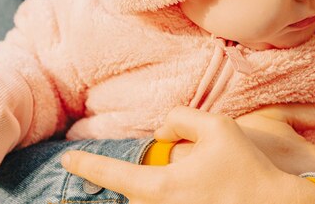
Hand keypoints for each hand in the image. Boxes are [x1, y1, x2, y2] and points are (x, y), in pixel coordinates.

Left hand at [62, 106, 314, 203]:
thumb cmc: (247, 168)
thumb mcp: (218, 126)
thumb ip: (181, 119)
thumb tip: (161, 134)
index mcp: (160, 187)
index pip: (112, 174)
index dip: (86, 166)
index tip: (67, 161)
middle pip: (126, 196)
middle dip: (108, 186)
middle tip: (81, 181)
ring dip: (138, 192)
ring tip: (129, 184)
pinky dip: (152, 200)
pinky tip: (172, 190)